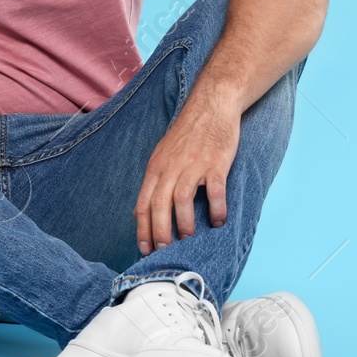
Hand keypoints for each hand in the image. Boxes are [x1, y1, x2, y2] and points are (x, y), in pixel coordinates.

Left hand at [133, 97, 240, 254]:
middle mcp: (171, 167)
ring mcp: (193, 165)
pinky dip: (216, 209)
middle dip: (159, 231)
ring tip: (188, 238)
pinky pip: (214, 191)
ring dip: (185, 223)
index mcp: (156, 168)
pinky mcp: (216, 163)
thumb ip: (153, 182)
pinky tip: (218, 221)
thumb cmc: (187, 134)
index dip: (142, 228)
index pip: (143, 203)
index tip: (145, 249)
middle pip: (159, 204)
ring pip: (182, 200)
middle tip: (164, 251)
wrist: (211, 105)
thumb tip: (138, 211)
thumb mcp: (162, 155)